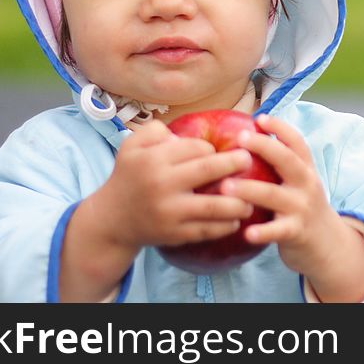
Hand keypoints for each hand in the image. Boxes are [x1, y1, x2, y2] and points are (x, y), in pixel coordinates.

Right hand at [92, 119, 254, 250]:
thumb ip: (154, 130)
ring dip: (237, 202)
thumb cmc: (128, 176)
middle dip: (234, 163)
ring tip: (252, 199)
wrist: (111, 220)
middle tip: (249, 160)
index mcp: (154, 159)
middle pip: (207, 171)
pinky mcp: (174, 234)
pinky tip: (237, 221)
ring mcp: (169, 212)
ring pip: (212, 206)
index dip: (212, 149)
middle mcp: (162, 184)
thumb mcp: (131, 146)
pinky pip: (205, 230)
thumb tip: (181, 130)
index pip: (195, 148)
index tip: (221, 151)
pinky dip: (225, 226)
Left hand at [219, 115, 363, 287]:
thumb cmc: (302, 207)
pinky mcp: (296, 232)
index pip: (296, 142)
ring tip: (224, 186)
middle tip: (240, 139)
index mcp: (305, 169)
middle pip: (286, 159)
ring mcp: (302, 208)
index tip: (259, 118)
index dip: (279, 127)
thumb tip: (245, 139)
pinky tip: (245, 232)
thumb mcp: (299, 182)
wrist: (329, 245)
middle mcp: (306, 184)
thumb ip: (280, 165)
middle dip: (264, 146)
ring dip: (248, 188)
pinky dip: (262, 232)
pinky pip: (277, 231)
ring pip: (273, 195)